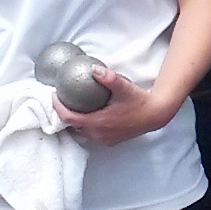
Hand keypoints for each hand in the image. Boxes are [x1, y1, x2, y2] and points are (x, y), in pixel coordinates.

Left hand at [58, 67, 177, 145]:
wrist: (156, 115)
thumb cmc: (140, 102)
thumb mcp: (123, 87)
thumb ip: (108, 78)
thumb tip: (93, 69)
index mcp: (97, 123)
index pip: (69, 118)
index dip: (58, 108)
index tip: (54, 96)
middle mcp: (99, 134)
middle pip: (73, 126)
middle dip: (65, 113)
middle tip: (63, 99)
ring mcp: (105, 139)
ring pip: (82, 131)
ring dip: (76, 120)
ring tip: (74, 106)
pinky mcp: (111, 140)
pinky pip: (92, 134)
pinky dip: (87, 125)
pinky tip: (90, 114)